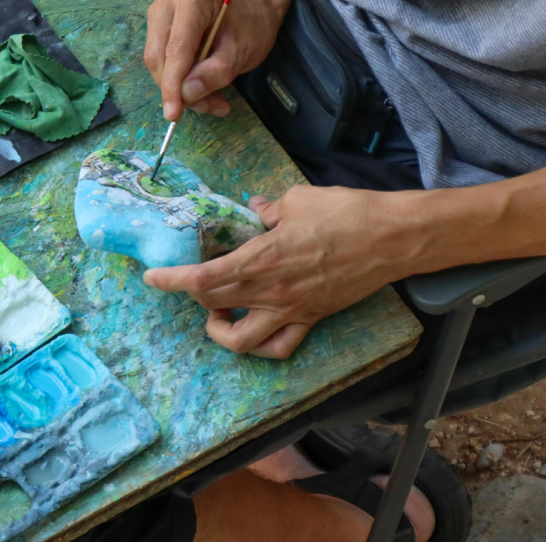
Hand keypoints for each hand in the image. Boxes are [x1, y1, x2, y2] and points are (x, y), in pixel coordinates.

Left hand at [143, 186, 418, 358]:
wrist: (393, 238)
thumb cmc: (346, 213)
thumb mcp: (298, 199)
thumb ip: (268, 208)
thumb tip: (253, 208)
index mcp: (263, 258)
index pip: (204, 277)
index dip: (173, 280)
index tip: (152, 277)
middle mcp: (272, 291)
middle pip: (214, 304)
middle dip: (190, 295)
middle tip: (185, 279)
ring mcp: (292, 310)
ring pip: (241, 340)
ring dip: (219, 329)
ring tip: (217, 309)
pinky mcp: (311, 318)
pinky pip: (280, 346)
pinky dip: (261, 345)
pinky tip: (254, 325)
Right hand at [144, 0, 283, 119]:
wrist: (250, 8)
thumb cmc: (250, 25)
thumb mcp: (241, 52)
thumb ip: (215, 73)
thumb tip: (186, 95)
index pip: (176, 49)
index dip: (172, 84)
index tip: (173, 114)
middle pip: (159, 56)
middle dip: (177, 89)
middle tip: (208, 107)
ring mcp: (159, 11)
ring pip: (157, 61)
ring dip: (179, 88)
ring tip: (212, 100)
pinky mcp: (156, 24)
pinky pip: (160, 59)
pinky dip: (178, 80)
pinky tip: (201, 88)